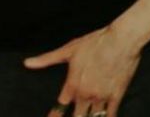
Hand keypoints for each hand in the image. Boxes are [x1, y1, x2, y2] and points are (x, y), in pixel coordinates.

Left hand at [26, 25, 142, 116]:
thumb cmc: (96, 42)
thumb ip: (47, 59)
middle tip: (76, 116)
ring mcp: (101, 96)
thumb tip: (27, 63)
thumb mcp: (69, 50)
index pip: (59, 108)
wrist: (122, 39)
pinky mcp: (117, 94)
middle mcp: (85, 94)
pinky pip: (111, 113)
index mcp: (73, 85)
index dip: (54, 116)